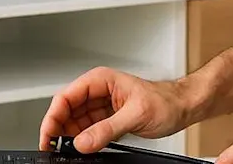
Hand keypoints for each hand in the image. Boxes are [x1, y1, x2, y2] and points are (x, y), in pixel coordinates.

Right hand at [38, 66, 192, 152]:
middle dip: (59, 129)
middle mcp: (98, 91)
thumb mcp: (135, 115)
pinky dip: (83, 140)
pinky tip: (83, 149)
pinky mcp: (107, 118)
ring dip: (70, 137)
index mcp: (101, 80)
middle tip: (55, 148)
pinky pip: (87, 130)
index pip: (66, 97)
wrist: (183, 107)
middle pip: (66, 110)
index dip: (53, 117)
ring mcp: (102, 105)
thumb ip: (106, 129)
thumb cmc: (166, 101)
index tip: (49, 136)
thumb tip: (82, 142)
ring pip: (75, 122)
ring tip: (68, 151)